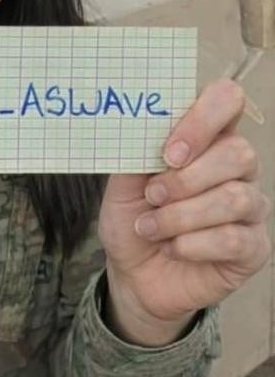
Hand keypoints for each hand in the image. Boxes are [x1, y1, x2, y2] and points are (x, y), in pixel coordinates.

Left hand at [97, 79, 270, 345]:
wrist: (134, 275)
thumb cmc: (134, 219)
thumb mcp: (122, 183)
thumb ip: (135, 152)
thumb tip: (141, 125)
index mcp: (207, 138)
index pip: (228, 100)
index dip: (202, 120)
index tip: (169, 152)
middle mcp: (237, 168)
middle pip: (239, 152)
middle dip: (186, 179)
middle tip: (152, 196)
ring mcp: (251, 207)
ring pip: (234, 198)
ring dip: (181, 216)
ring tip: (150, 228)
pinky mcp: (253, 248)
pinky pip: (233, 239)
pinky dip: (192, 244)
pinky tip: (173, 248)